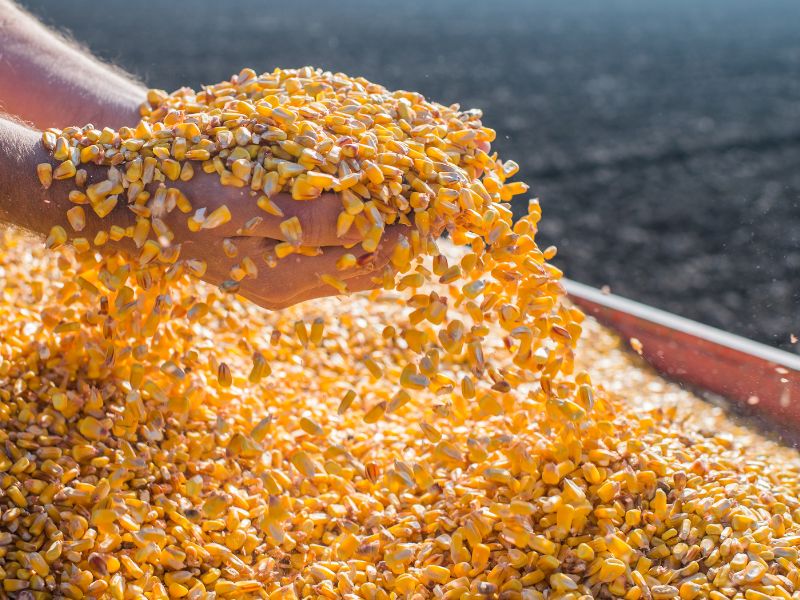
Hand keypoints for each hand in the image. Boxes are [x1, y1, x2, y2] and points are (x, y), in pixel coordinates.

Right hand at [79, 167, 405, 309]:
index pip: (364, 263)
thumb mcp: (244, 204)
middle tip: (435, 212)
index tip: (434, 211)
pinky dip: (354, 242)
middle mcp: (287, 291)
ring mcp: (281, 285)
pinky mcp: (274, 271)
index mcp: (283, 279)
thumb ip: (308, 220)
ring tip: (412, 213)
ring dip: (381, 243)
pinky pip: (329, 264)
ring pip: (351, 270)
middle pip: (364, 273)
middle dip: (400, 244)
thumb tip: (370, 227)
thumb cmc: (185, 198)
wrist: (134, 209)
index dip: (402, 237)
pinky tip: (368, 220)